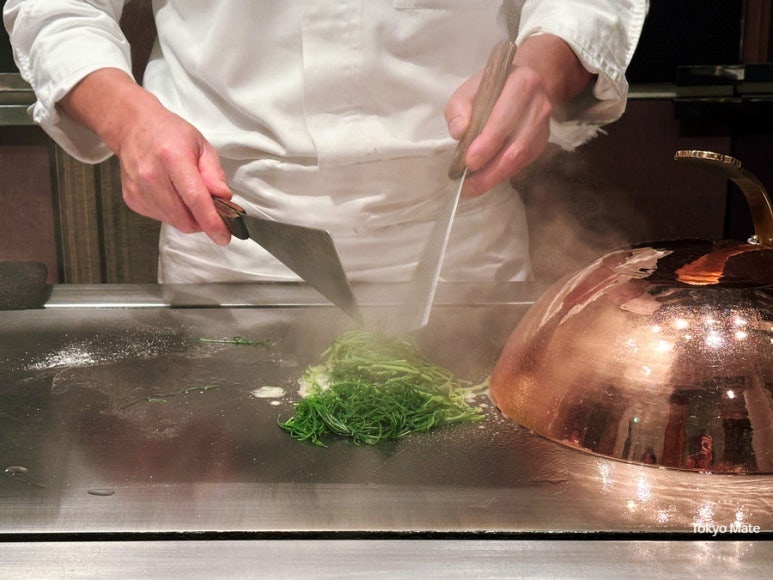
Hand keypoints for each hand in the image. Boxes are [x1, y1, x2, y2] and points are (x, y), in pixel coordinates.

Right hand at [59, 69, 231, 244]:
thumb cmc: (170, 134)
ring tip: (188, 195)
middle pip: (184, 218)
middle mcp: (152, 175)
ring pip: (174, 222)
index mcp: (173, 158)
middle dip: (203, 222)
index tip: (223, 236)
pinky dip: (173, 213)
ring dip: (188, 218)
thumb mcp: (201, 145)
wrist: (133, 127)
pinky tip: (172, 194)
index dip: (212, 222)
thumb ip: (214, 173)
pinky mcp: (132, 199)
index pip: (195, 199)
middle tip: (211, 210)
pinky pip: (161, 218)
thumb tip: (224, 198)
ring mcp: (139, 190)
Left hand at [445, 62, 550, 196]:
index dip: (487, 144)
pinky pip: (524, 163)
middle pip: (516, 146)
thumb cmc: (491, 88)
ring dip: (496, 177)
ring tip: (472, 188)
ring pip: (521, 159)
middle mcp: (539, 105)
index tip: (469, 162)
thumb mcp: (469, 90)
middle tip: (467, 185)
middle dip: (490, 170)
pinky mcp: (542, 141)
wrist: (522, 82)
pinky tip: (486, 180)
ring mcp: (543, 126)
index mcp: (521, 84)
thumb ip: (459, 108)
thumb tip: (459, 133)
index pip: (504, 119)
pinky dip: (503, 174)